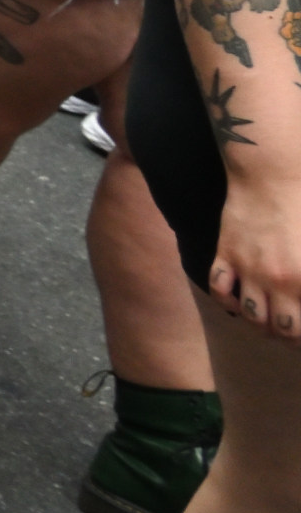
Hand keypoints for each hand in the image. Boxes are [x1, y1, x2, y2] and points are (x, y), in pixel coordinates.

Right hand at [210, 186, 300, 339]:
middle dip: (291, 337)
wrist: (273, 175)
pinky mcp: (226, 254)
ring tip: (270, 323)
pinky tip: (239, 301)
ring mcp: (247, 269)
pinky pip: (220, 290)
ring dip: (262, 325)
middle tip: (295, 332)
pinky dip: (228, 302)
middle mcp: (277, 281)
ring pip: (252, 316)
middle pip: (283, 330)